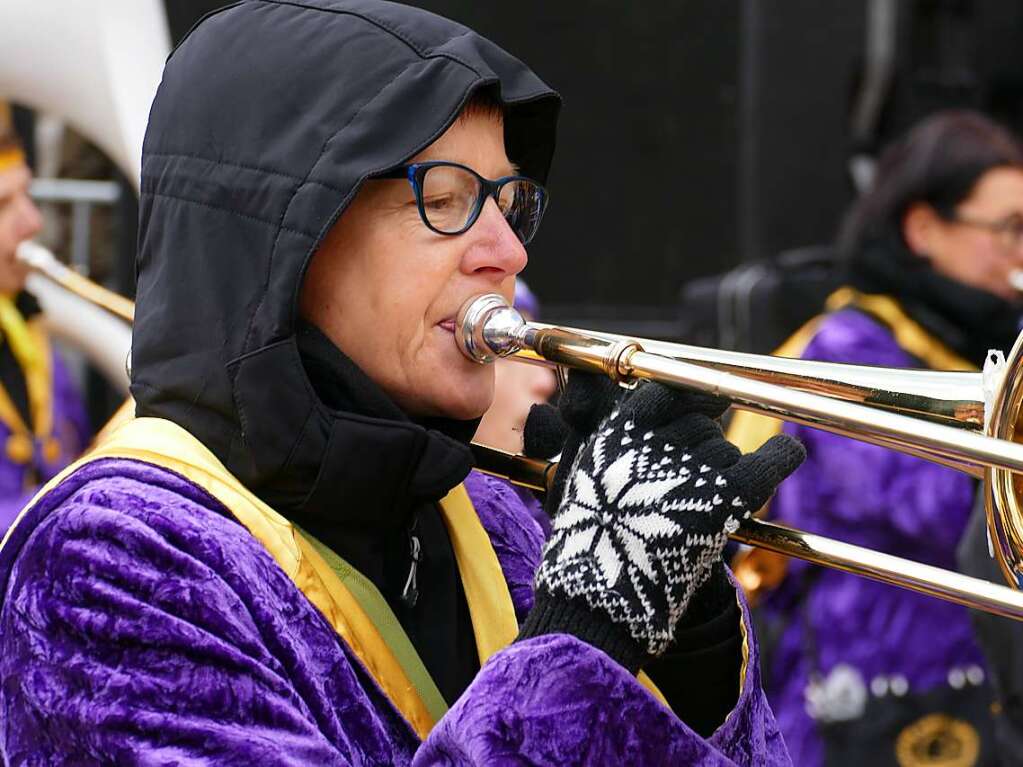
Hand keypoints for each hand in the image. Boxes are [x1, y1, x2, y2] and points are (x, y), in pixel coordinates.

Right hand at [531, 381, 804, 663]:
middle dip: (703, 446)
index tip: (698, 407)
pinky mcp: (725, 497)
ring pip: (727, 451)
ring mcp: (692, 467)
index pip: (665, 393)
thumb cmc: (589, 548)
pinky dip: (781, 456)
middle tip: (696, 478)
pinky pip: (767, 462)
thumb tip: (646, 431)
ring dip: (725, 470)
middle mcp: (658, 440)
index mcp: (618, 434)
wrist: (601, 593)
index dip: (686, 401)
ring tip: (707, 506)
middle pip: (700, 425)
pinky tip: (790, 452)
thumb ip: (616, 453)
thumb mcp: (585, 483)